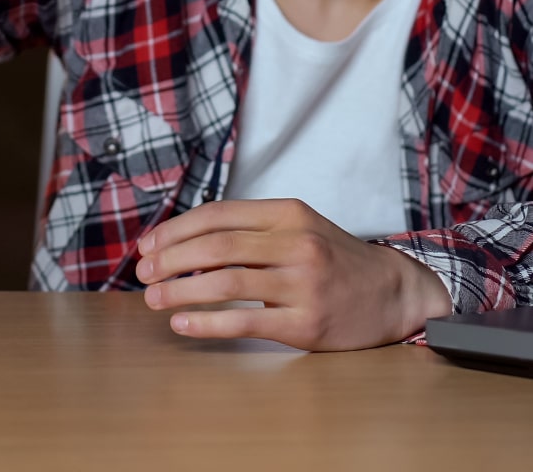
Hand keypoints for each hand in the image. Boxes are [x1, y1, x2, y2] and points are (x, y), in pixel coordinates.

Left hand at [135, 198, 451, 350]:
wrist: (394, 291)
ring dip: (180, 291)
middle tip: (143, 272)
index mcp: (287, 213)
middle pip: (216, 246)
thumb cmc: (332, 258)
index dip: (175, 229)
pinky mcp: (307, 323)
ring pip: (226, 282)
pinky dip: (207, 323)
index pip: (217, 214)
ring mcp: (303, 284)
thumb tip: (181, 242)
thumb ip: (248, 229)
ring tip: (153, 298)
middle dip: (170, 259)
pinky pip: (245, 321)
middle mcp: (296, 243)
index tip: (147, 245)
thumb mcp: (296, 226)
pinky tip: (182, 324)